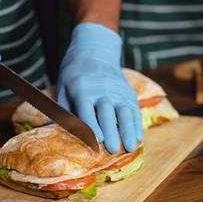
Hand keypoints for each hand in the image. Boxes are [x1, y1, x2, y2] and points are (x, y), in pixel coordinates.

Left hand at [57, 23, 142, 152]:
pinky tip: (139, 138)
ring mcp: (118, 92)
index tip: (98, 140)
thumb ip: (65, 109)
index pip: (88, 110)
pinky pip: (134, 110)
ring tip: (131, 147)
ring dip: (129, 131)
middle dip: (112, 132)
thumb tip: (63, 132)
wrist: (96, 51)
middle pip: (108, 113)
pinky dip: (137, 125)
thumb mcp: (63, 86)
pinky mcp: (128, 93)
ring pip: (125, 112)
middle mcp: (102, 91)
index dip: (93, 126)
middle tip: (114, 149)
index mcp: (82, 89)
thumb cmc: (74, 73)